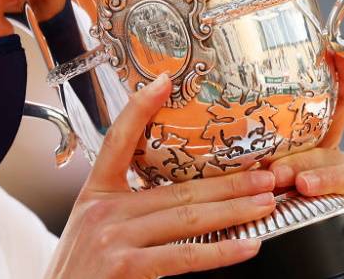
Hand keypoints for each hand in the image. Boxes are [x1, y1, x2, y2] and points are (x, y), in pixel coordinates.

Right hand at [44, 74, 276, 278]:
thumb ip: (124, 212)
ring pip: (187, 218)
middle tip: (264, 172)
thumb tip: (172, 202)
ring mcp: (114, 238)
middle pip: (176, 188)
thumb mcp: (92, 229)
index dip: (140, 108)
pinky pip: (183, 257)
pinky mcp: (125, 266)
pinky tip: (245, 244)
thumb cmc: (78, 273)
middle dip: (227, 180)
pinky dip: (219, 251)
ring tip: (265, 203)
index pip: (118, 141)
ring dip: (233, 209)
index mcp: (95, 194)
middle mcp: (103, 211)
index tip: (164, 82)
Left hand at [267, 49, 343, 263]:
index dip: (341, 77)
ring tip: (304, 187)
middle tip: (276, 171)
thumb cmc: (285, 214)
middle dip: (303, 156)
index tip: (338, 50)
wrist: (317, 258)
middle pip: (332, 147)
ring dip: (327, 179)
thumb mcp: (267, 183)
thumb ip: (249, 160)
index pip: (335, 108)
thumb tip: (208, 135)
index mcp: (319, 150)